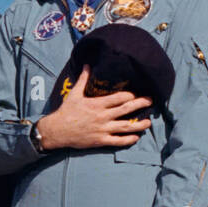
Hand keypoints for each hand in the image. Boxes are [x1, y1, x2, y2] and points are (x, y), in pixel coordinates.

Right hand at [35, 67, 151, 150]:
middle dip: (141, 104)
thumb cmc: (66, 112)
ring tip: (148, 122)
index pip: (119, 98)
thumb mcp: (74, 94)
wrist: (57, 131)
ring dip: (139, 124)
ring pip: (126, 127)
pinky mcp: (101, 141)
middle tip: (150, 101)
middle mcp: (102, 116)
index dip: (130, 95)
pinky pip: (118, 141)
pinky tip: (136, 137)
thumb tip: (87, 65)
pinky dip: (128, 140)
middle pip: (126, 110)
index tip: (136, 94)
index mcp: (97, 104)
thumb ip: (83, 80)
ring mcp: (103, 129)